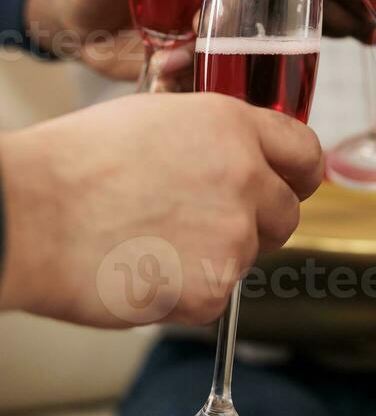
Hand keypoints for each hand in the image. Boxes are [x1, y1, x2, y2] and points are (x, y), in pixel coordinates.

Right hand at [0, 93, 322, 326]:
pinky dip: (188, 293)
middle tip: (204, 224)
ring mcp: (233, 237)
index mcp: (232, 125)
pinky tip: (144, 269)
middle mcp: (245, 178)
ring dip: (216, 258)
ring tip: (153, 242)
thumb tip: (241, 160)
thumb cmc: (75, 164)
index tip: (294, 186)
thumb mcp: (157, 118)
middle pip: (287, 214)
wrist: (29, 214)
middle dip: (258, 222)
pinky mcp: (212, 291)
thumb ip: (215, 138)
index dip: (300, 174)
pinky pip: (216, 298)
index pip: (306, 153)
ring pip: (249, 257)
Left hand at [25, 0, 221, 81]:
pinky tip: (160, 77)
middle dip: (227, 9)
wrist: (79, 30)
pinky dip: (186, 76)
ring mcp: (200, 23)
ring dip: (201, 52)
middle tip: (195, 26)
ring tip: (163, 62)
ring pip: (225, 36)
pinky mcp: (190, 54)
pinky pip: (202, 67)